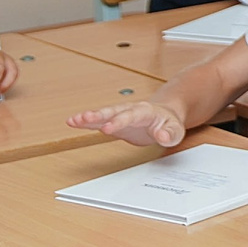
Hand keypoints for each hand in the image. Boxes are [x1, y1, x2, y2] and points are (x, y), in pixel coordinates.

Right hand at [66, 98, 187, 146]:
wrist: (164, 115)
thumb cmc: (169, 123)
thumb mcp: (175, 130)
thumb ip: (170, 134)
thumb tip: (162, 136)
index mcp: (145, 111)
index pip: (130, 116)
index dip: (118, 122)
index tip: (107, 129)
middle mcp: (129, 110)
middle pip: (112, 111)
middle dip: (98, 115)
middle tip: (83, 118)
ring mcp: (120, 115)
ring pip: (102, 114)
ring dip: (88, 117)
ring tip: (72, 120)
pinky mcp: (114, 122)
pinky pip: (98, 121)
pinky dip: (86, 122)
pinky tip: (74, 122)